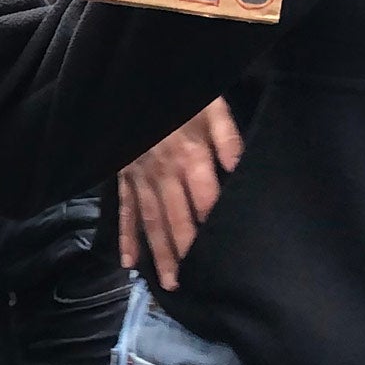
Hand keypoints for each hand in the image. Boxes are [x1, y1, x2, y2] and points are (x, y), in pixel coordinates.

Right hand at [118, 97, 241, 287]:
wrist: (134, 79)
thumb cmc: (180, 92)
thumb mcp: (211, 105)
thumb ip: (227, 135)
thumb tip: (239, 165)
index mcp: (189, 157)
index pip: (204, 199)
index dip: (211, 224)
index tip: (220, 251)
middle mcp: (163, 173)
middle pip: (174, 220)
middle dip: (182, 253)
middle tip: (186, 285)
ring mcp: (140, 178)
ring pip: (151, 221)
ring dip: (158, 253)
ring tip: (167, 282)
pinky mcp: (125, 177)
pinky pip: (125, 211)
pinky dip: (126, 236)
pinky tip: (129, 261)